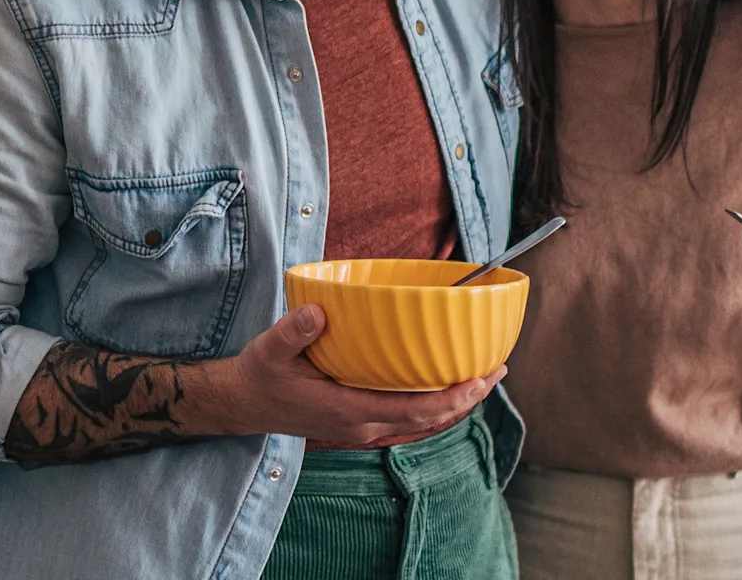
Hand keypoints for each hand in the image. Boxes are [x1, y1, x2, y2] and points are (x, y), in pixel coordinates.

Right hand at [181, 305, 498, 447]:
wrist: (244, 404)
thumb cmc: (260, 376)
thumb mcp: (269, 349)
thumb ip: (293, 332)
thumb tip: (317, 313)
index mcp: (347, 411)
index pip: (414, 410)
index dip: (452, 398)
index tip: (481, 378)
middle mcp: (361, 426)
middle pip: (429, 419)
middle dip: (467, 398)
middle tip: (498, 369)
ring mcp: (362, 428)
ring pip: (422, 422)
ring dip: (455, 404)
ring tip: (484, 377)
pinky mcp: (360, 423)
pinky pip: (408, 419)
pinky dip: (434, 405)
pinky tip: (446, 386)